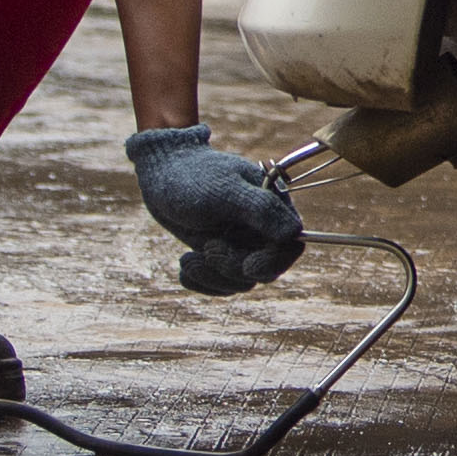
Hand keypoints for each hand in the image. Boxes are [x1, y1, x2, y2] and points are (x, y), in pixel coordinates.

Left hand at [126, 125, 304, 293]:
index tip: (247, 266)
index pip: (290, 247)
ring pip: (240, 281)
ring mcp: (240, 244)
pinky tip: (185, 265)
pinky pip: (219, 284)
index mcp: (273, 208)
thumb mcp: (226, 191)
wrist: (163, 172)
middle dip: (233, 268)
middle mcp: (261, 229)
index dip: (273, 262)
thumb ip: (261, 209)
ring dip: (213, 276)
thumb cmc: (195, 176)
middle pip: (264, 270)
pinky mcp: (220, 255)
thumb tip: (293, 233)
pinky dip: (200, 281)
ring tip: (187, 259)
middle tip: (208, 248)